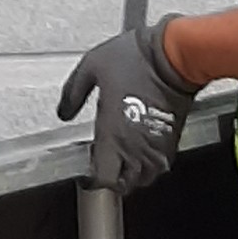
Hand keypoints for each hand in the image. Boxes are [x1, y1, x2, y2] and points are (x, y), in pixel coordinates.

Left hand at [56, 17, 200, 194]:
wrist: (174, 54)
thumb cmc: (137, 58)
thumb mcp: (92, 66)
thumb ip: (74, 92)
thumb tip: (63, 112)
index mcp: (113, 134)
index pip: (104, 179)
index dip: (94, 180)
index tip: (87, 172)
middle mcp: (135, 146)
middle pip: (125, 185)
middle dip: (113, 180)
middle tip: (104, 165)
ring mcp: (156, 144)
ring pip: (145, 178)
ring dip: (132, 174)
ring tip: (122, 159)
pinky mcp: (173, 137)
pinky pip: (160, 164)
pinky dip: (149, 164)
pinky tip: (140, 148)